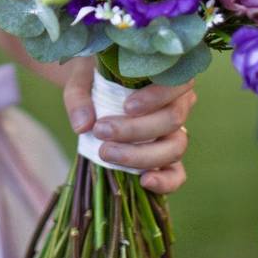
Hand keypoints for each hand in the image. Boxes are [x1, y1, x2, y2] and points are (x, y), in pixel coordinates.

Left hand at [63, 58, 195, 193]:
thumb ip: (79, 97)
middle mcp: (178, 103)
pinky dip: (165, 181)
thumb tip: (83, 126)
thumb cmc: (94, 78)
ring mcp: (175, 132)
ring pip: (174, 147)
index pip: (177, 84)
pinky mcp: (166, 157)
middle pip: (173, 119)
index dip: (156, 97)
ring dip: (141, 155)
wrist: (92, 90)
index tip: (127, 107)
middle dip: (136, 130)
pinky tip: (144, 181)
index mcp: (166, 76)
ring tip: (106, 153)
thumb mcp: (82, 78)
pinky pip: (177, 174)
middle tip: (101, 131)